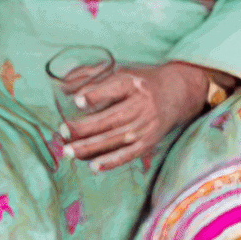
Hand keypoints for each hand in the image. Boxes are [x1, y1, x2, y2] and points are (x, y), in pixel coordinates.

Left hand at [61, 61, 210, 170]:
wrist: (177, 93)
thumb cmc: (141, 82)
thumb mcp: (123, 73)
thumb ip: (96, 81)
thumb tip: (66, 91)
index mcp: (134, 84)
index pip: (115, 88)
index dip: (96, 95)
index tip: (77, 101)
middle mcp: (143, 105)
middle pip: (113, 117)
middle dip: (86, 127)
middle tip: (63, 131)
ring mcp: (147, 125)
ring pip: (117, 138)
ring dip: (92, 147)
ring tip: (69, 151)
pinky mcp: (149, 141)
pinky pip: (129, 154)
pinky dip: (112, 161)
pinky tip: (94, 166)